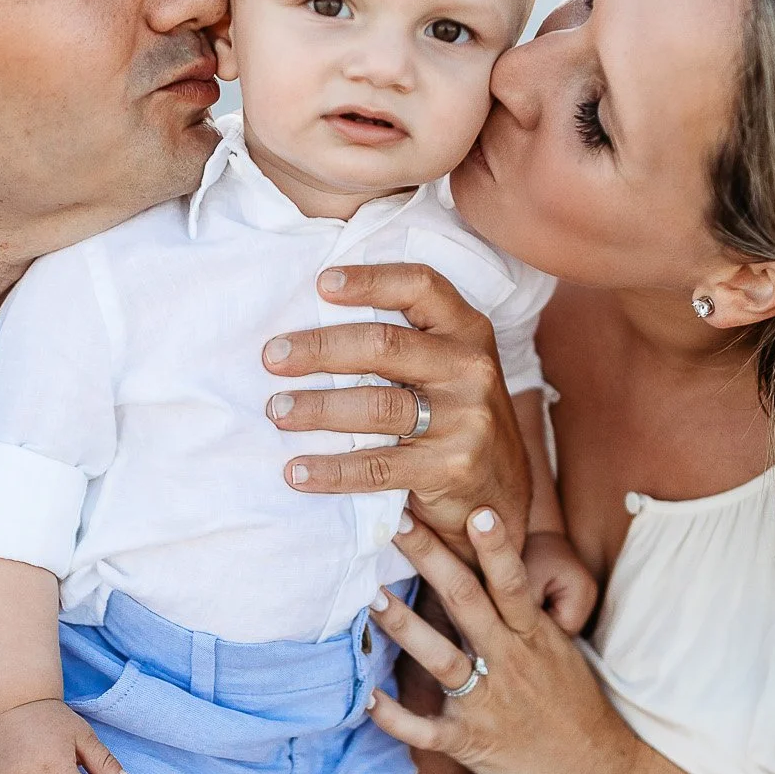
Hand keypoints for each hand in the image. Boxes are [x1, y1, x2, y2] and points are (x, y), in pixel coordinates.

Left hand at [261, 264, 530, 545]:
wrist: (501, 493)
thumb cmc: (456, 417)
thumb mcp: (450, 367)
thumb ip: (407, 340)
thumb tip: (316, 319)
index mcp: (467, 331)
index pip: (419, 286)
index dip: (369, 280)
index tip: (320, 284)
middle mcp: (471, 368)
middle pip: (383, 344)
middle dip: (319, 349)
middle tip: (272, 358)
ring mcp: (465, 419)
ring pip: (375, 405)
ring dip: (316, 408)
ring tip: (278, 411)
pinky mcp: (450, 468)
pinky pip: (376, 466)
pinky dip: (330, 470)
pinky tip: (297, 471)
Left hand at [366, 509, 642, 773]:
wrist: (598, 772)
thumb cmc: (574, 706)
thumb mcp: (558, 651)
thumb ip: (521, 615)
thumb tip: (491, 570)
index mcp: (534, 636)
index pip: (512, 582)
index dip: (495, 547)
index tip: (476, 510)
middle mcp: (510, 662)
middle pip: (467, 603)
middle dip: (432, 560)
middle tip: (398, 524)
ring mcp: (489, 702)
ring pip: (442, 659)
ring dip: (405, 627)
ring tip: (372, 597)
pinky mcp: (472, 742)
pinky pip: (426, 730)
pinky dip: (395, 717)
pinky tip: (367, 700)